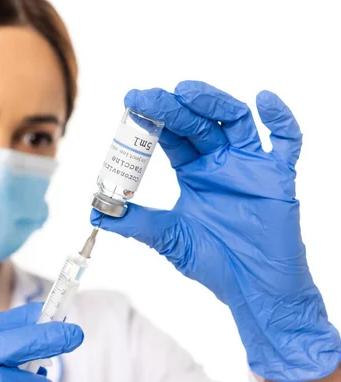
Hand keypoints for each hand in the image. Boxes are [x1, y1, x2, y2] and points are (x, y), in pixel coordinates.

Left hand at [92, 81, 340, 381]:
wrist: (253, 290)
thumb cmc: (213, 262)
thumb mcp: (168, 238)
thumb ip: (135, 222)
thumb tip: (95, 211)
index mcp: (192, 172)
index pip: (170, 137)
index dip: (152, 119)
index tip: (131, 103)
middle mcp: (219, 162)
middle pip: (196, 123)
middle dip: (172, 107)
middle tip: (148, 96)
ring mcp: (249, 166)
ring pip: (235, 121)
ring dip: (212, 103)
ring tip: (186, 91)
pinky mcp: (278, 176)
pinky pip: (286, 142)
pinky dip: (280, 119)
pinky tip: (264, 100)